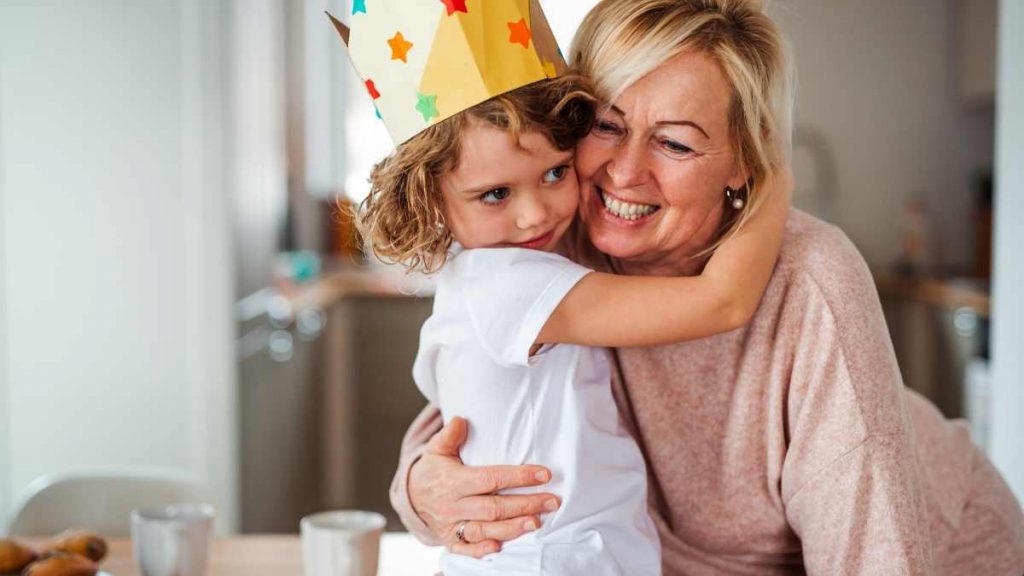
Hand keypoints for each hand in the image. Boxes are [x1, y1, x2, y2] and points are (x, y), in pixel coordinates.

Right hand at [408, 416, 559, 557]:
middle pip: (493, 507)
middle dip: (525, 504)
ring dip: (512, 528)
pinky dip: (483, 550)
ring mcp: (452, 525)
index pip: (490, 479)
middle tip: (552, 501)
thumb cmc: (433, 470)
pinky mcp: (451, 541)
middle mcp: (453, 505)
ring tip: (537, 522)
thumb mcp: (436, 450)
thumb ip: (449, 436)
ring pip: (484, 530)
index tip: (543, 474)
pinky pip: (467, 549)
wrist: (411, 496)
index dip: (517, 477)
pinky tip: (501, 546)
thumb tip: (460, 420)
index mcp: (453, 481)